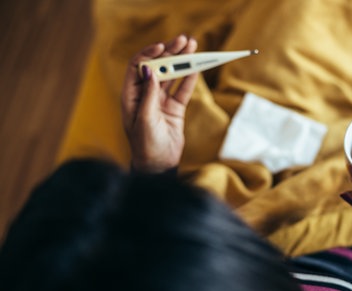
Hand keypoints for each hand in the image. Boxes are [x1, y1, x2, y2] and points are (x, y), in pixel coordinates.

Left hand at [121, 34, 197, 172]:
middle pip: (157, 67)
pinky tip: (197, 67)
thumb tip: (148, 69)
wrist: (158, 165)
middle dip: (170, 52)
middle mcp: (145, 95)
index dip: (150, 54)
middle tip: (184, 40)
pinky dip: (190, 78)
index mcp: (131, 95)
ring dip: (182, 61)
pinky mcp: (174, 109)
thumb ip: (148, 94)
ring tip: (193, 47)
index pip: (139, 66)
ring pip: (172, 75)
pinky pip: (183, 90)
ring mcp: (161, 101)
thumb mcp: (145, 120)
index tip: (163, 47)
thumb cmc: (145, 146)